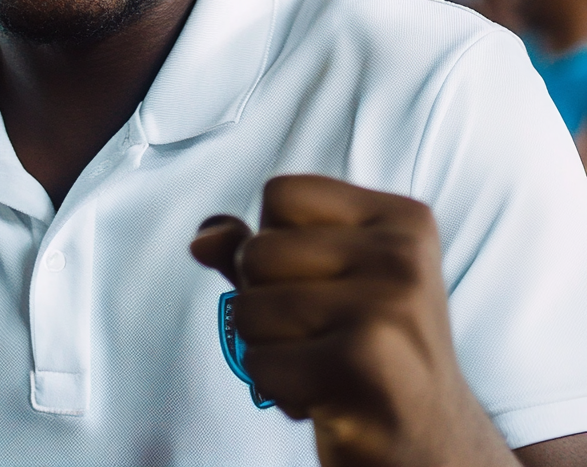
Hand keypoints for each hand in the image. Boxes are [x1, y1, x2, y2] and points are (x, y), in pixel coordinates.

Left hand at [191, 175, 515, 466]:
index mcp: (400, 220)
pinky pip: (259, 362)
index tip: (319, 283)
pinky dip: (274, 387)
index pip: (280, 194)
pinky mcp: (365, 364)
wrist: (434, 448)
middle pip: (256, 251)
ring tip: (320, 365)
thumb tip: (201, 240)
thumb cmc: (365, 354)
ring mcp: (389, 308)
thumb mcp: (320, 283)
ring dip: (267, 349)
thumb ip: (258, 249)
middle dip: (263, 302)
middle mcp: (402, 255)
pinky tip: (324, 397)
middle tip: (319, 336)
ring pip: (249, 308)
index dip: (273, 240)